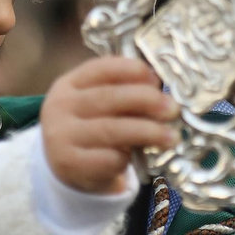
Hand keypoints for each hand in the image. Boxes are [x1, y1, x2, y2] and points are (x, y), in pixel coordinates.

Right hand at [40, 57, 177, 194]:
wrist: (62, 165)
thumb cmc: (89, 127)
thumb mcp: (97, 105)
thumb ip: (123, 94)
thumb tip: (163, 92)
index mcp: (69, 84)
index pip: (100, 69)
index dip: (131, 70)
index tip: (156, 79)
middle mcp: (61, 106)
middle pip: (108, 97)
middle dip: (146, 100)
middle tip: (172, 108)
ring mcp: (62, 136)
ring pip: (111, 130)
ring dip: (147, 132)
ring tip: (171, 136)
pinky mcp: (70, 164)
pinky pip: (107, 158)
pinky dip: (127, 158)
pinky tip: (136, 159)